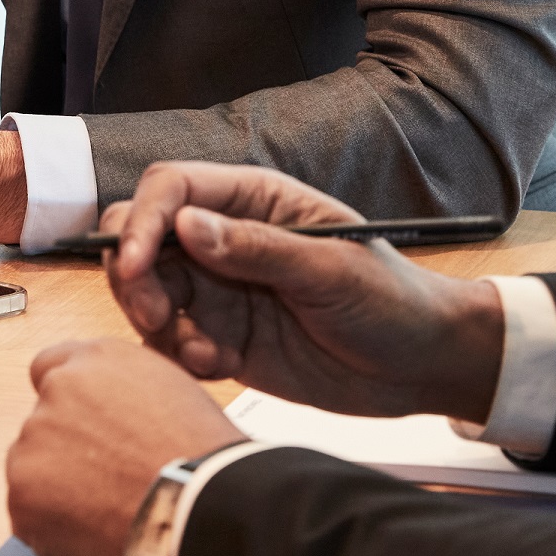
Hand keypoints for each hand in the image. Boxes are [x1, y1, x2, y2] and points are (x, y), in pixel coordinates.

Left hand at [5, 339, 239, 555]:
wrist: (204, 508)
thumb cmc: (204, 458)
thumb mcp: (173, 390)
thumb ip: (123, 389)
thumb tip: (105, 408)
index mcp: (97, 359)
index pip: (50, 368)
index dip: (67, 403)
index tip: (81, 429)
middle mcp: (58, 390)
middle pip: (43, 423)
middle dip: (66, 450)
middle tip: (109, 481)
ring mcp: (33, 442)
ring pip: (33, 468)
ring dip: (57, 488)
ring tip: (109, 510)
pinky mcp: (23, 494)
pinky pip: (29, 514)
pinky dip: (53, 527)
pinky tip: (96, 533)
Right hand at [97, 161, 505, 419]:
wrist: (420, 367)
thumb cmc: (393, 301)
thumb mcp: (331, 270)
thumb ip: (257, 248)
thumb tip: (186, 225)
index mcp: (255, 200)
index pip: (172, 188)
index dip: (144, 221)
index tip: (135, 264)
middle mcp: (227, 238)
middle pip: (143, 238)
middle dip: (135, 277)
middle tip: (157, 318)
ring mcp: (219, 288)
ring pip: (147, 293)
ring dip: (159, 326)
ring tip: (205, 354)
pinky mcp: (220, 335)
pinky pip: (170, 340)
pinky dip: (180, 356)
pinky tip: (221, 365)